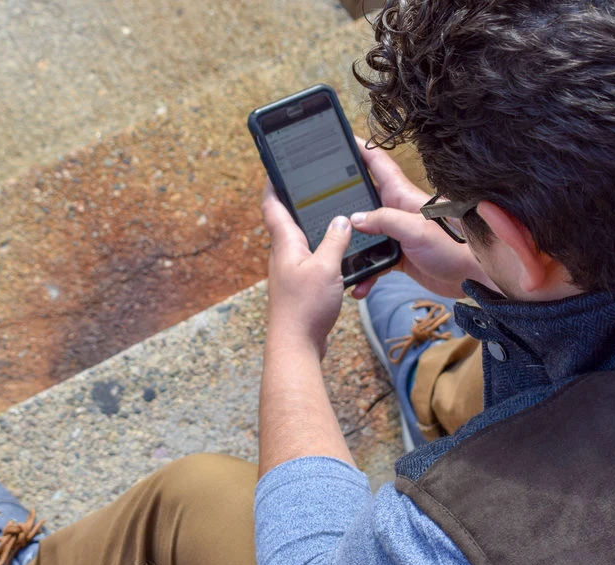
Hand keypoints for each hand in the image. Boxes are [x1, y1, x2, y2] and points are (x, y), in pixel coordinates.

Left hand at [261, 181, 351, 357]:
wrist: (296, 346)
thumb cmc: (304, 308)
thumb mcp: (326, 268)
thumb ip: (334, 241)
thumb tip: (341, 220)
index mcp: (285, 244)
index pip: (273, 206)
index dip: (273, 185)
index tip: (275, 168)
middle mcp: (284, 256)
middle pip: (287, 223)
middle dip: (298, 204)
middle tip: (312, 187)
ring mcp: (290, 273)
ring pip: (302, 243)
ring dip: (314, 230)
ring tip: (332, 217)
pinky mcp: (300, 288)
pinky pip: (312, 263)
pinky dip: (323, 254)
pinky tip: (339, 256)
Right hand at [351, 139, 491, 298]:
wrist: (475, 277)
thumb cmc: (456, 247)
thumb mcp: (416, 230)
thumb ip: (384, 221)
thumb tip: (354, 219)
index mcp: (402, 196)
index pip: (377, 164)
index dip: (359, 149)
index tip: (340, 139)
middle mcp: (398, 211)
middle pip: (364, 200)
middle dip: (342, 203)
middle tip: (317, 204)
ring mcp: (399, 234)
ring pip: (366, 234)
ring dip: (352, 247)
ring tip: (336, 255)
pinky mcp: (401, 255)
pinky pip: (375, 261)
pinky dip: (366, 273)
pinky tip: (359, 284)